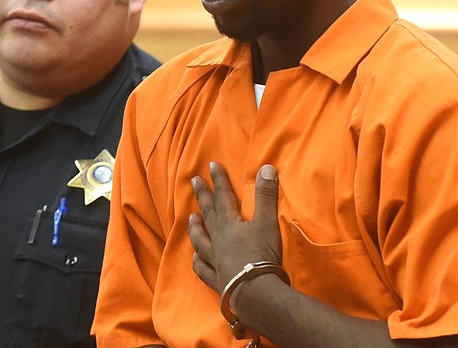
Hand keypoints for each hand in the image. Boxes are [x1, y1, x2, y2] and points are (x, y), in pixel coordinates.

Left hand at [188, 162, 282, 292]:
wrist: (255, 292)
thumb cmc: (261, 255)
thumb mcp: (267, 222)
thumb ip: (266, 195)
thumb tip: (266, 167)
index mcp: (229, 224)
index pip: (223, 196)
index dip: (219, 179)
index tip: (211, 165)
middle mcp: (218, 239)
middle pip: (208, 214)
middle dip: (203, 195)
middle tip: (194, 181)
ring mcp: (215, 260)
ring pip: (201, 240)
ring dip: (195, 227)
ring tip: (190, 217)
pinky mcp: (217, 279)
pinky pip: (203, 269)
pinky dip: (198, 262)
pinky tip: (194, 258)